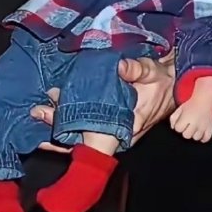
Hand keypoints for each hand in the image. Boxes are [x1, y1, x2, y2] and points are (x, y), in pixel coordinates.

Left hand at [31, 52, 175, 150]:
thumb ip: (136, 69)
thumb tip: (120, 66)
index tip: (53, 137)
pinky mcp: (107, 117)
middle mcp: (115, 131)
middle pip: (81, 138)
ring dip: (59, 120)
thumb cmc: (162, 81)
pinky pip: (83, 120)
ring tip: (39, 107)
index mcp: (125, 126)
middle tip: (38, 111)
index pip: (97, 145)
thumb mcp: (151, 71)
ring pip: (79, 129)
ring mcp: (110, 125)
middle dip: (57, 127)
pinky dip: (67, 113)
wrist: (173, 82)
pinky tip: (53, 102)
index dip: (74, 145)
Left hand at [170, 101, 211, 141]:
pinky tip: (200, 133)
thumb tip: (173, 128)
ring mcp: (203, 126)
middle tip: (187, 125)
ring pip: (196, 138)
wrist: (204, 100)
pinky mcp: (210, 128)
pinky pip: (206, 139)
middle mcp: (195, 123)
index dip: (178, 126)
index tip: (181, 122)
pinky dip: (203, 138)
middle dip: (185, 131)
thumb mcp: (179, 109)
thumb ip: (173, 118)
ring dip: (194, 134)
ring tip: (194, 128)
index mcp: (186, 117)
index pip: (178, 129)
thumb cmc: (190, 105)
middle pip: (186, 136)